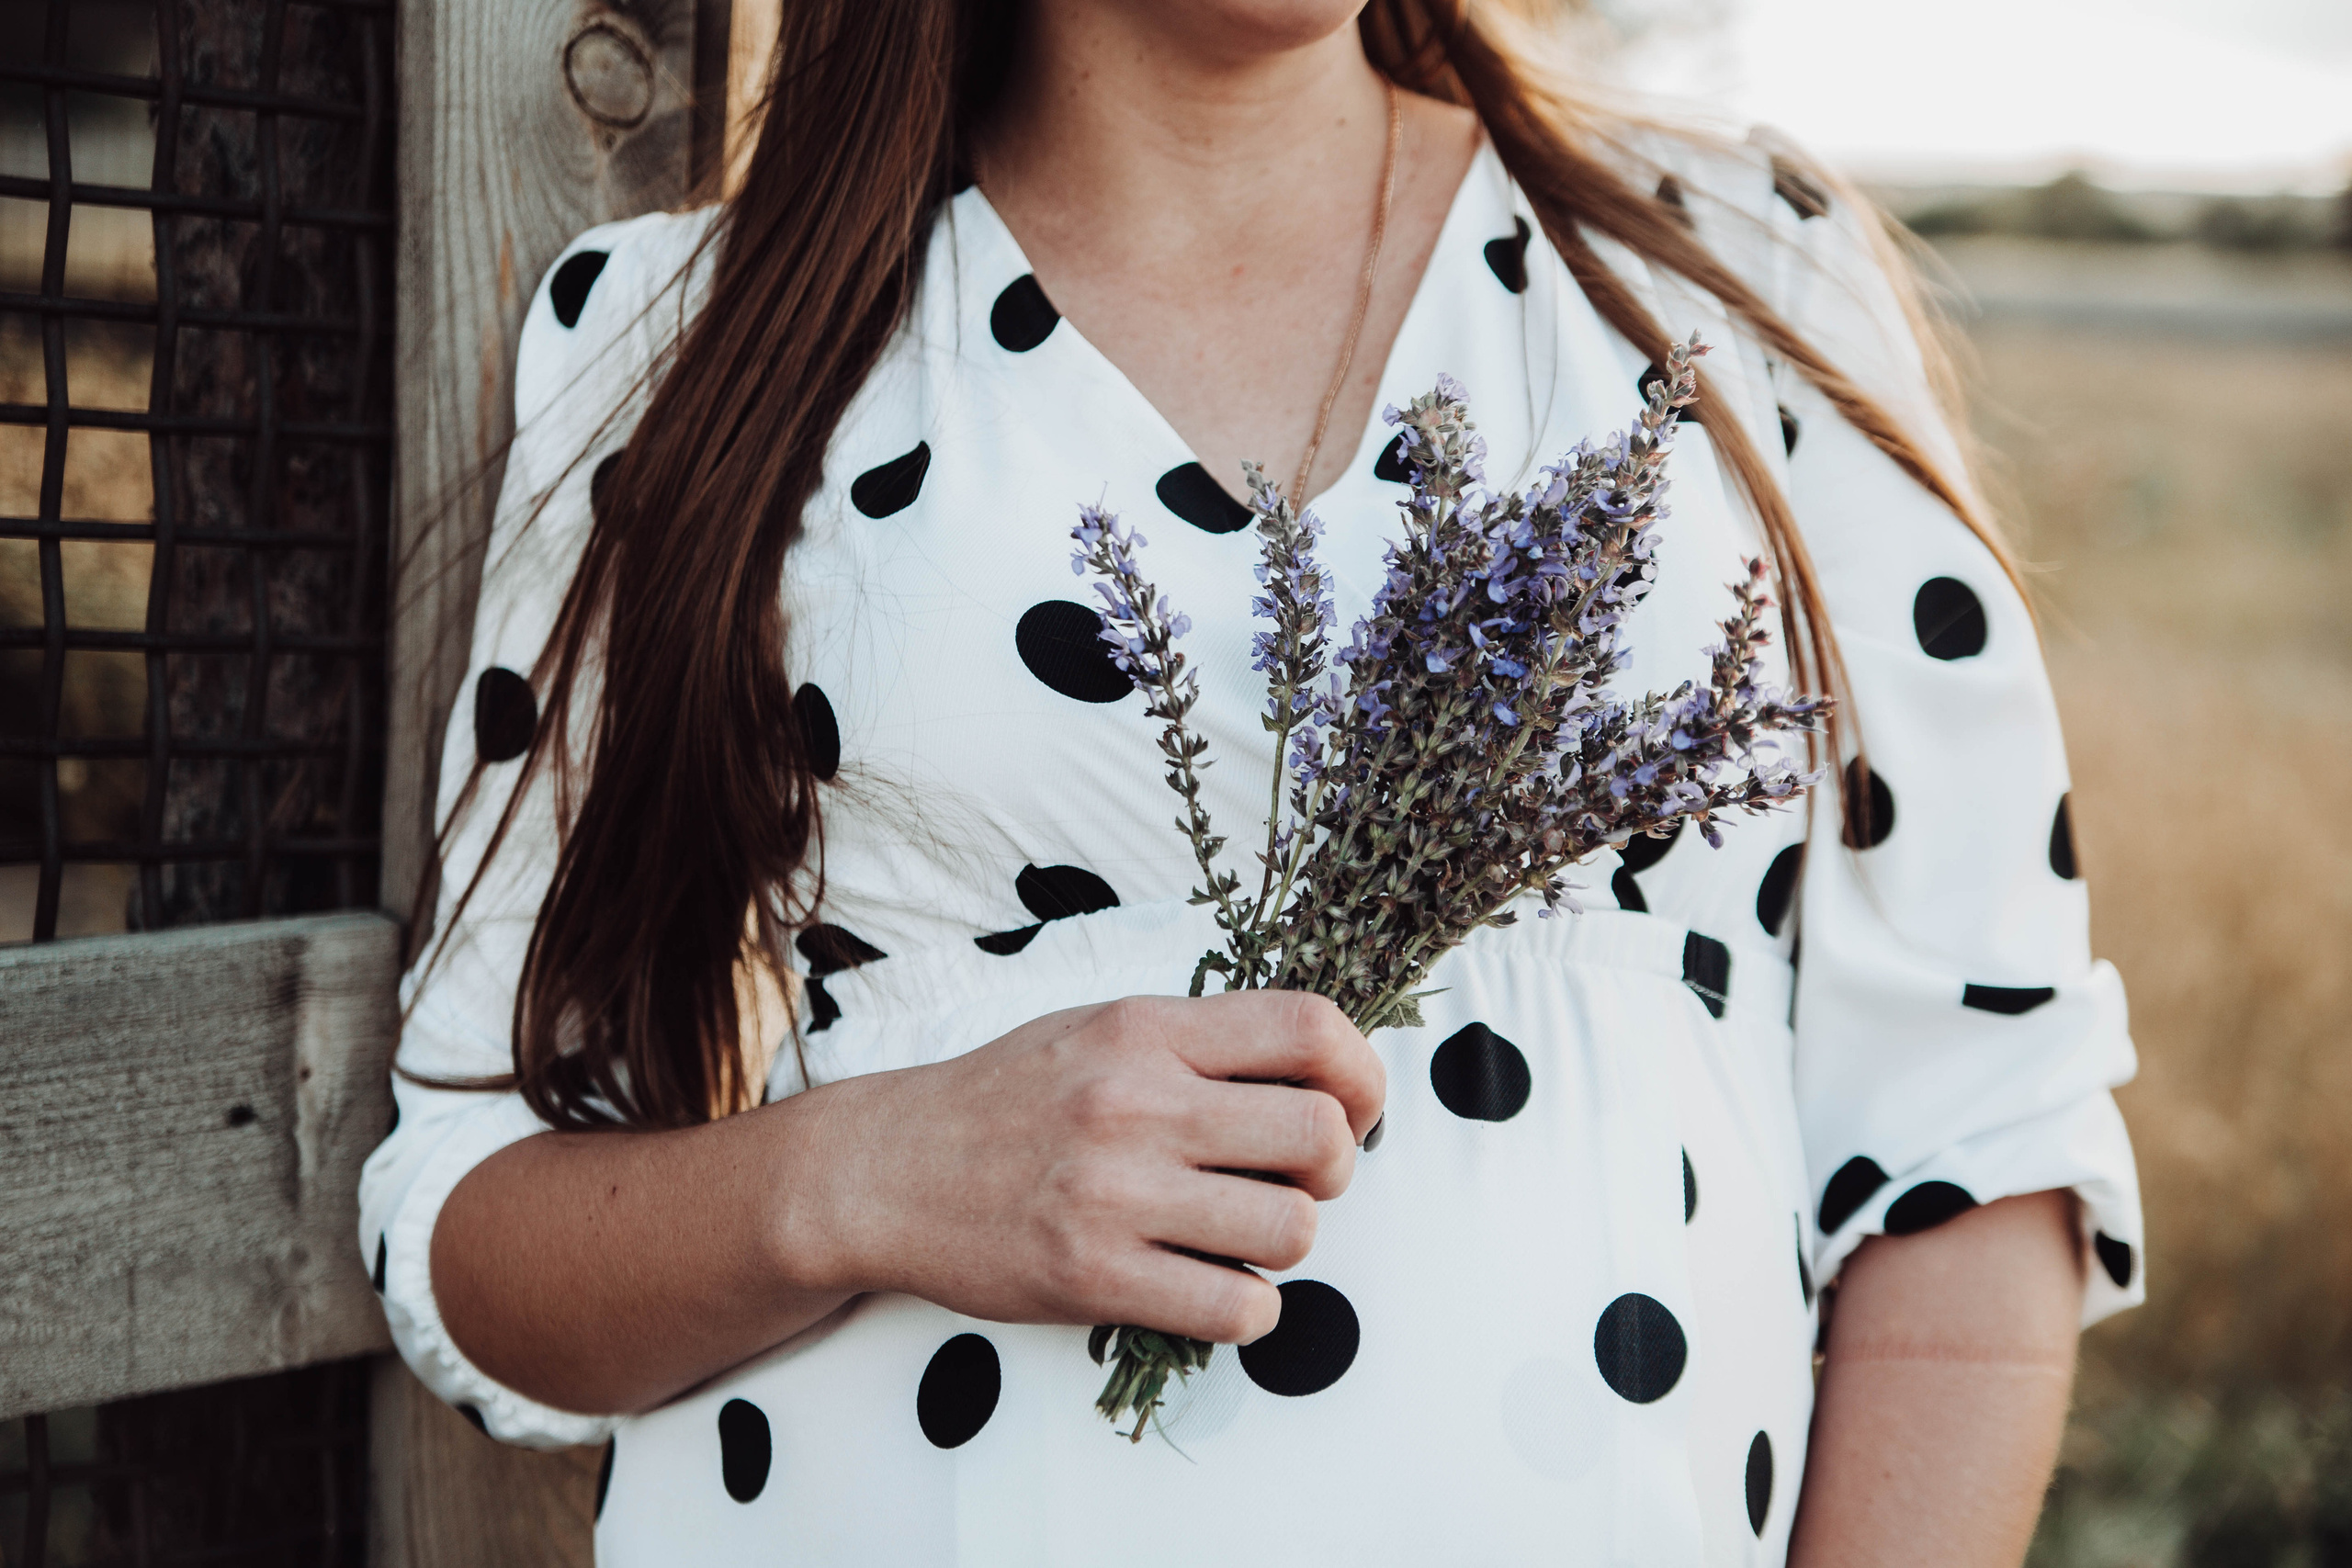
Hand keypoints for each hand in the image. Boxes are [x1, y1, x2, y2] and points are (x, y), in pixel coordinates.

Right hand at [800, 990, 1384, 1345]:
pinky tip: (1211, 1287)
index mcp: (1147, 1029)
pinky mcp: (1094, 1278)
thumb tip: (1326, 1074)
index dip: (1364, 1073)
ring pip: (1293, 1230)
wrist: (885, 1171)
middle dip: (1335, 1168)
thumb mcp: (1100, 1029)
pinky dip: (1246, 1309)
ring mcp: (1115, 1193)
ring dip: (1286, 1243)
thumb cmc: (1006, 1100)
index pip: (1311, 1029)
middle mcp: (1137, 1102)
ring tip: (1239, 1235)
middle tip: (1295, 1180)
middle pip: (1322, 1135)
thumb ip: (1202, 1043)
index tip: (1353, 1106)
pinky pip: (1236, 1309)